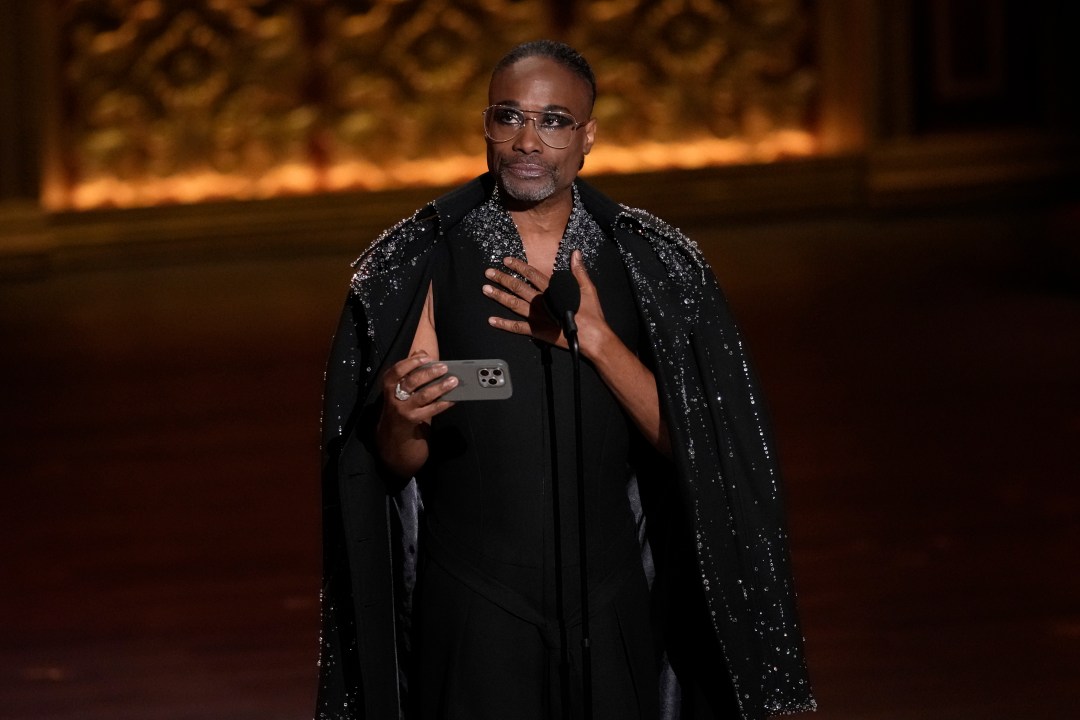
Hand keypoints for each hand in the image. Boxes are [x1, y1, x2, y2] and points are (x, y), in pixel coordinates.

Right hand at [379, 351, 456, 425]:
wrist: (394, 423)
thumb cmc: (399, 397)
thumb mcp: (399, 382)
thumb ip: (409, 366)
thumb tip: (421, 352)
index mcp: (389, 383)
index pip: (398, 370)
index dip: (413, 362)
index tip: (427, 357)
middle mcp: (394, 395)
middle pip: (413, 382)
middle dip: (430, 373)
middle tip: (444, 368)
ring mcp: (404, 408)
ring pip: (424, 395)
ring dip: (440, 387)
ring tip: (452, 381)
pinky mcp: (414, 418)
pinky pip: (431, 409)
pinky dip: (443, 403)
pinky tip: (452, 398)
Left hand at [484, 251, 610, 357]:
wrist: (592, 337)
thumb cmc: (591, 314)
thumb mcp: (588, 288)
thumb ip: (579, 271)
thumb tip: (575, 254)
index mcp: (552, 290)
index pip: (531, 274)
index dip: (518, 266)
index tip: (506, 260)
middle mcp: (541, 301)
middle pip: (518, 287)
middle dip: (502, 278)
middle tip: (489, 273)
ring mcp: (537, 317)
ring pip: (514, 304)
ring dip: (499, 296)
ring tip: (486, 289)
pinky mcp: (536, 331)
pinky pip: (517, 327)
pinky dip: (504, 324)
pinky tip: (492, 320)